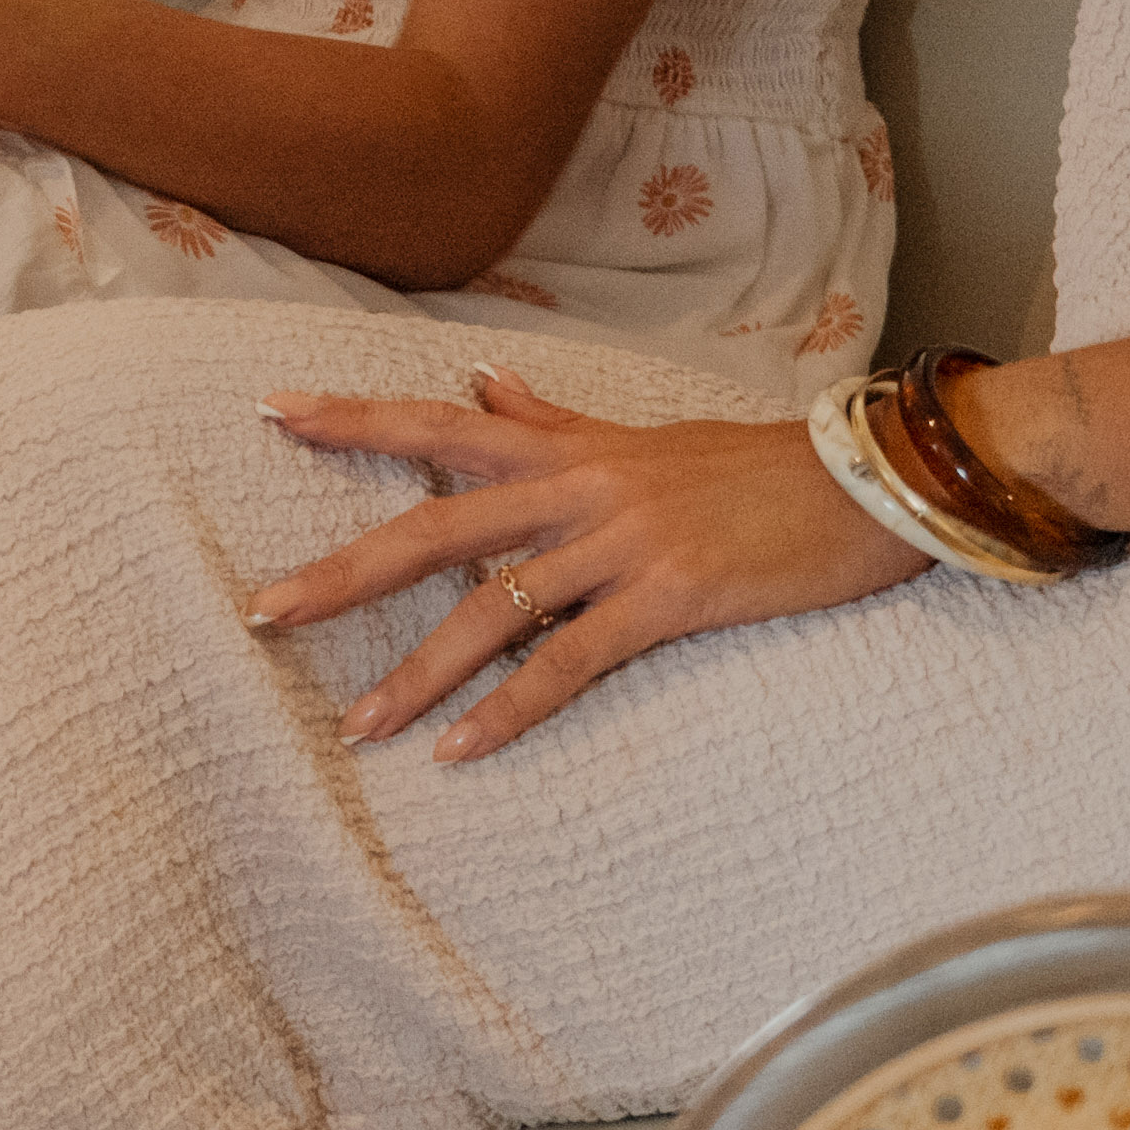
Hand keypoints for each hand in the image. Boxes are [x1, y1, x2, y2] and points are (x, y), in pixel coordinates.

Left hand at [243, 366, 915, 758]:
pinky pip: (571, 663)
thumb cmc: (753, 465)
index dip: (353, 416)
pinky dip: (511, 710)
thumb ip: (554, 419)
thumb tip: (486, 379)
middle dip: (344, 571)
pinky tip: (462, 750)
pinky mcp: (670, 599)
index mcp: (567, 449)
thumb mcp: (642, 435)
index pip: (437, 422)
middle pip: (435, 525)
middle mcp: (579, 489)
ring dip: (418, 675)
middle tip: (264, 611)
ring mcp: (622, 544)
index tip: (272, 408)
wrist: (866, 483)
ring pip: (492, 609)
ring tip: (358, 726)